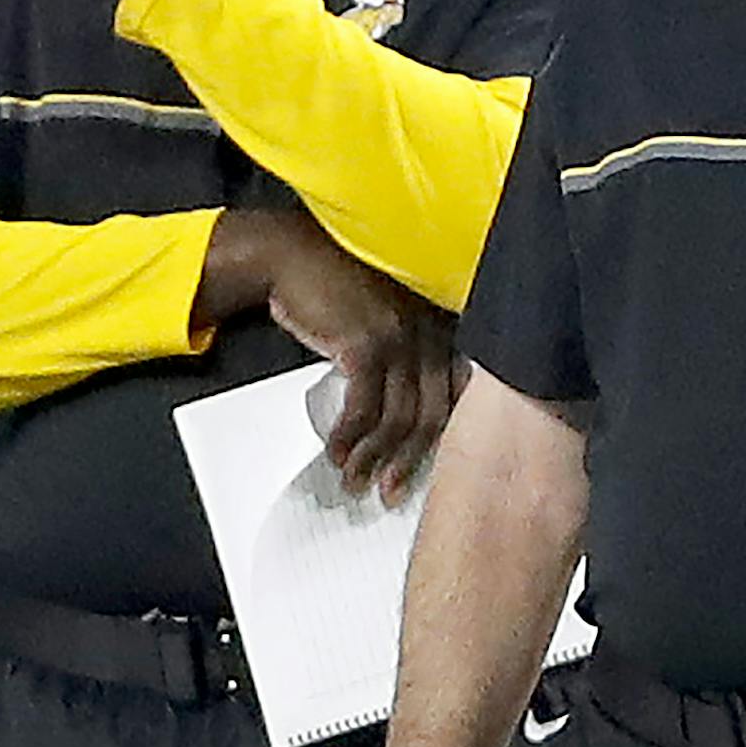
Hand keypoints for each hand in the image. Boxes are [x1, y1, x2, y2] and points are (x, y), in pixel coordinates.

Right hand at [199, 209, 457, 502]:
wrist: (290, 255)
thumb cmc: (333, 286)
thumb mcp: (385, 315)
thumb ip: (406, 350)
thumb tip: (405, 409)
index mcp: (439, 325)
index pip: (455, 393)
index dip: (439, 438)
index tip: (421, 467)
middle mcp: (429, 331)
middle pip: (431, 414)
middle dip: (408, 461)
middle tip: (391, 491)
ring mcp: (400, 338)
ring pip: (397, 418)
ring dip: (373, 459)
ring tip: (355, 482)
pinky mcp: (365, 345)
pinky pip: (364, 409)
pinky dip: (348, 439)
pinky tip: (336, 453)